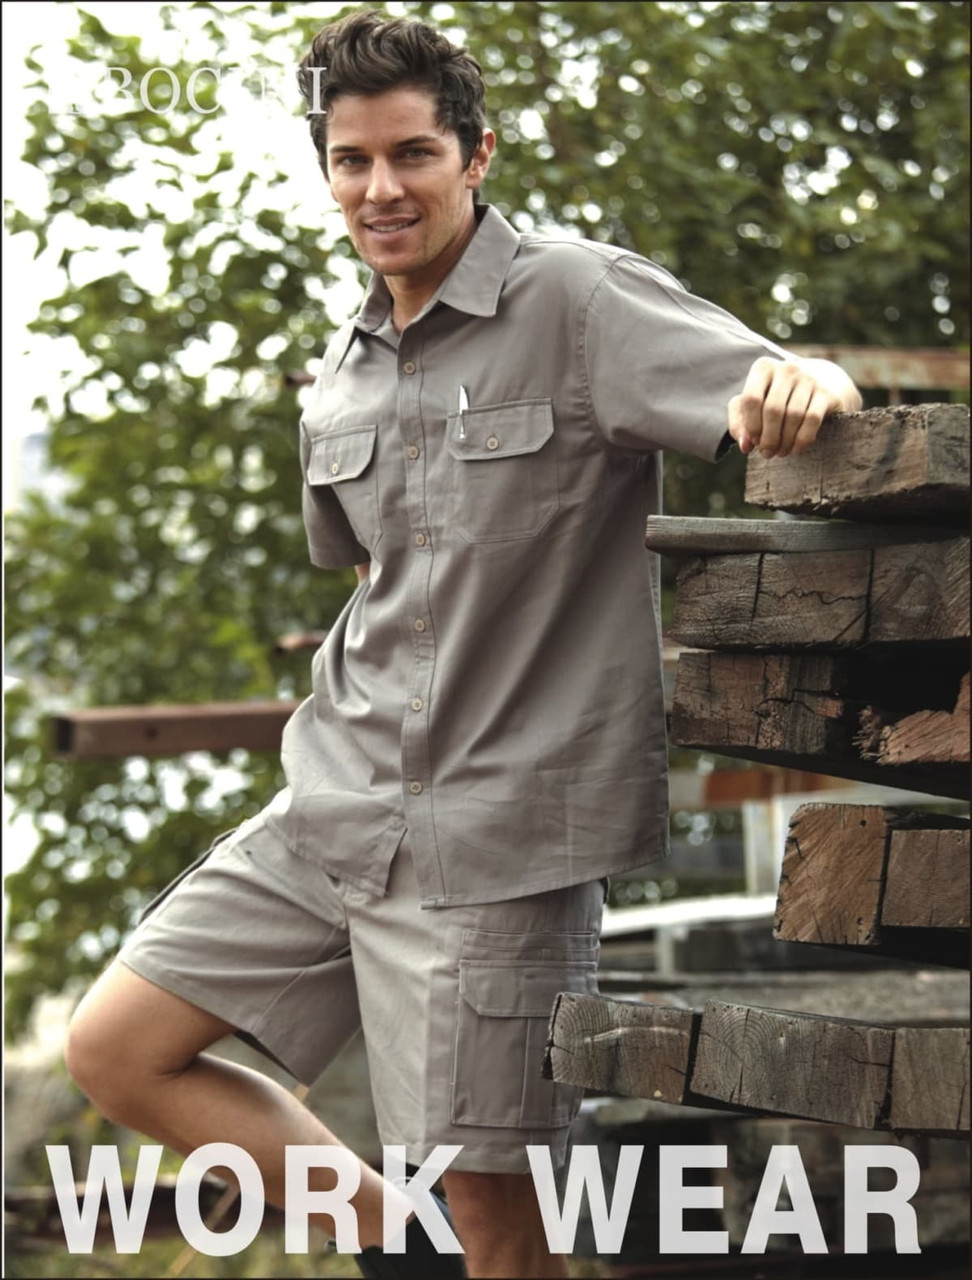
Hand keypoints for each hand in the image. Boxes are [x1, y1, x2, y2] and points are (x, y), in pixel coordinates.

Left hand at [727, 355, 861, 458]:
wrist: (822, 381)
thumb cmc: (777, 397)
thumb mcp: (754, 404)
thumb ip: (740, 422)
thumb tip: (744, 445)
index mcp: (763, 368)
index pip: (751, 399)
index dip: (751, 426)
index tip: (754, 441)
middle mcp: (787, 368)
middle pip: (773, 410)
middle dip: (768, 438)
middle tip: (767, 454)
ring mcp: (809, 378)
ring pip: (793, 416)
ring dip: (785, 441)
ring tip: (781, 453)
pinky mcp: (827, 393)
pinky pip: (812, 420)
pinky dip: (802, 439)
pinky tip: (796, 449)